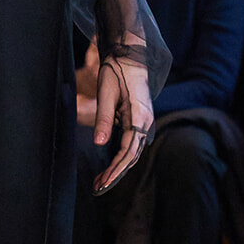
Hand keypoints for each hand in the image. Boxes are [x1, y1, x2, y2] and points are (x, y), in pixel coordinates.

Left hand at [92, 56, 153, 191]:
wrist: (129, 55)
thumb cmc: (116, 71)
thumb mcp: (106, 93)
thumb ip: (104, 119)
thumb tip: (100, 143)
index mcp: (140, 117)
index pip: (128, 152)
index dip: (115, 170)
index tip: (102, 183)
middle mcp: (145, 122)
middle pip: (131, 156)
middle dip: (115, 174)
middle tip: (97, 188)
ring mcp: (144, 122)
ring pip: (132, 152)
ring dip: (117, 168)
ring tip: (100, 181)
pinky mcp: (138, 120)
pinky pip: (131, 144)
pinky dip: (120, 157)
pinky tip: (109, 166)